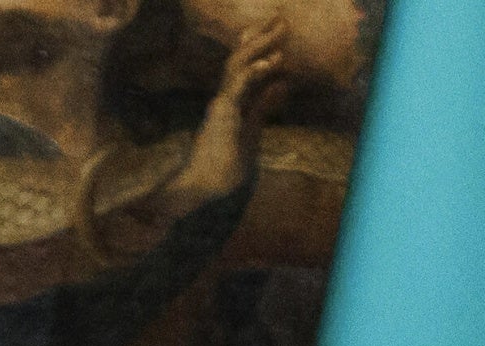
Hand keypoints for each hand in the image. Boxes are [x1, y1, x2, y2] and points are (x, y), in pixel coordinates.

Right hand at [169, 20, 288, 207]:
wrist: (202, 187)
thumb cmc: (223, 165)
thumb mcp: (251, 129)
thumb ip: (264, 106)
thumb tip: (282, 85)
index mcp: (230, 100)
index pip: (244, 66)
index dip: (258, 45)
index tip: (275, 28)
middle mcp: (224, 97)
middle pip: (241, 58)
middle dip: (262, 37)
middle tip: (282, 18)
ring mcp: (221, 104)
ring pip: (238, 66)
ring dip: (260, 46)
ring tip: (280, 30)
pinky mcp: (222, 115)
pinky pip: (238, 88)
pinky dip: (254, 72)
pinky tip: (271, 61)